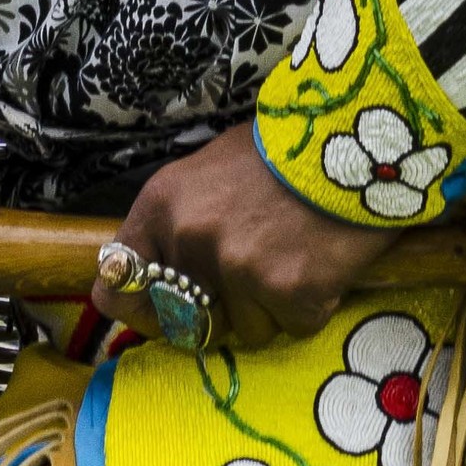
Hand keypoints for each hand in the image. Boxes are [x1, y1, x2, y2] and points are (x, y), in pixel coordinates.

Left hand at [91, 123, 397, 348]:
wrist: (351, 137)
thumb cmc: (280, 151)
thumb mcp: (209, 171)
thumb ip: (177, 223)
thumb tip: (152, 276)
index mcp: (161, 205)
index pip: (115, 285)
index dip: (137, 306)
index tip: (155, 314)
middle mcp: (189, 239)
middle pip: (183, 321)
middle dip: (215, 311)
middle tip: (250, 276)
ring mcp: (237, 270)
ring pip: (242, 329)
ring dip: (267, 307)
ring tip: (293, 254)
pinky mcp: (287, 295)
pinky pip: (289, 327)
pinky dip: (308, 306)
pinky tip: (320, 263)